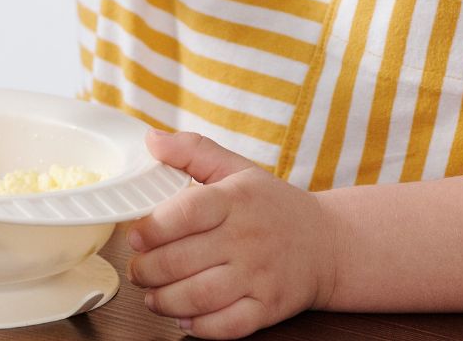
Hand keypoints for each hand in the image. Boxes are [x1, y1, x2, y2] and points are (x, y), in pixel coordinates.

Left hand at [126, 131, 340, 337]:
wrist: (328, 244)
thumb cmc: (273, 206)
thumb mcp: (237, 168)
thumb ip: (192, 151)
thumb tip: (152, 139)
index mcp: (235, 200)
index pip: (186, 212)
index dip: (152, 227)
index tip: (135, 236)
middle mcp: (247, 238)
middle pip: (183, 260)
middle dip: (147, 270)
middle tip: (138, 270)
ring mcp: (259, 276)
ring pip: (199, 297)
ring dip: (165, 301)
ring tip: (152, 295)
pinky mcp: (269, 307)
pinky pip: (228, 325)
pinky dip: (200, 327)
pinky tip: (184, 317)